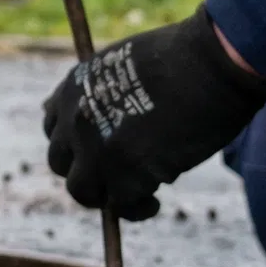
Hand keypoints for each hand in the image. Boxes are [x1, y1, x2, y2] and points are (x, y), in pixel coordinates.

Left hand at [42, 6, 265, 219]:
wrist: (212, 65)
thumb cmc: (184, 56)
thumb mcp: (123, 61)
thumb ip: (98, 88)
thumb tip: (83, 108)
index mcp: (74, 88)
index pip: (53, 127)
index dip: (73, 143)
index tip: (95, 150)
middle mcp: (75, 120)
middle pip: (60, 162)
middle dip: (86, 170)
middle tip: (116, 174)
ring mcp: (96, 150)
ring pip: (82, 191)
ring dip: (105, 196)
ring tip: (137, 194)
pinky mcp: (124, 175)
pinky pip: (120, 206)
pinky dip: (136, 210)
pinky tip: (153, 204)